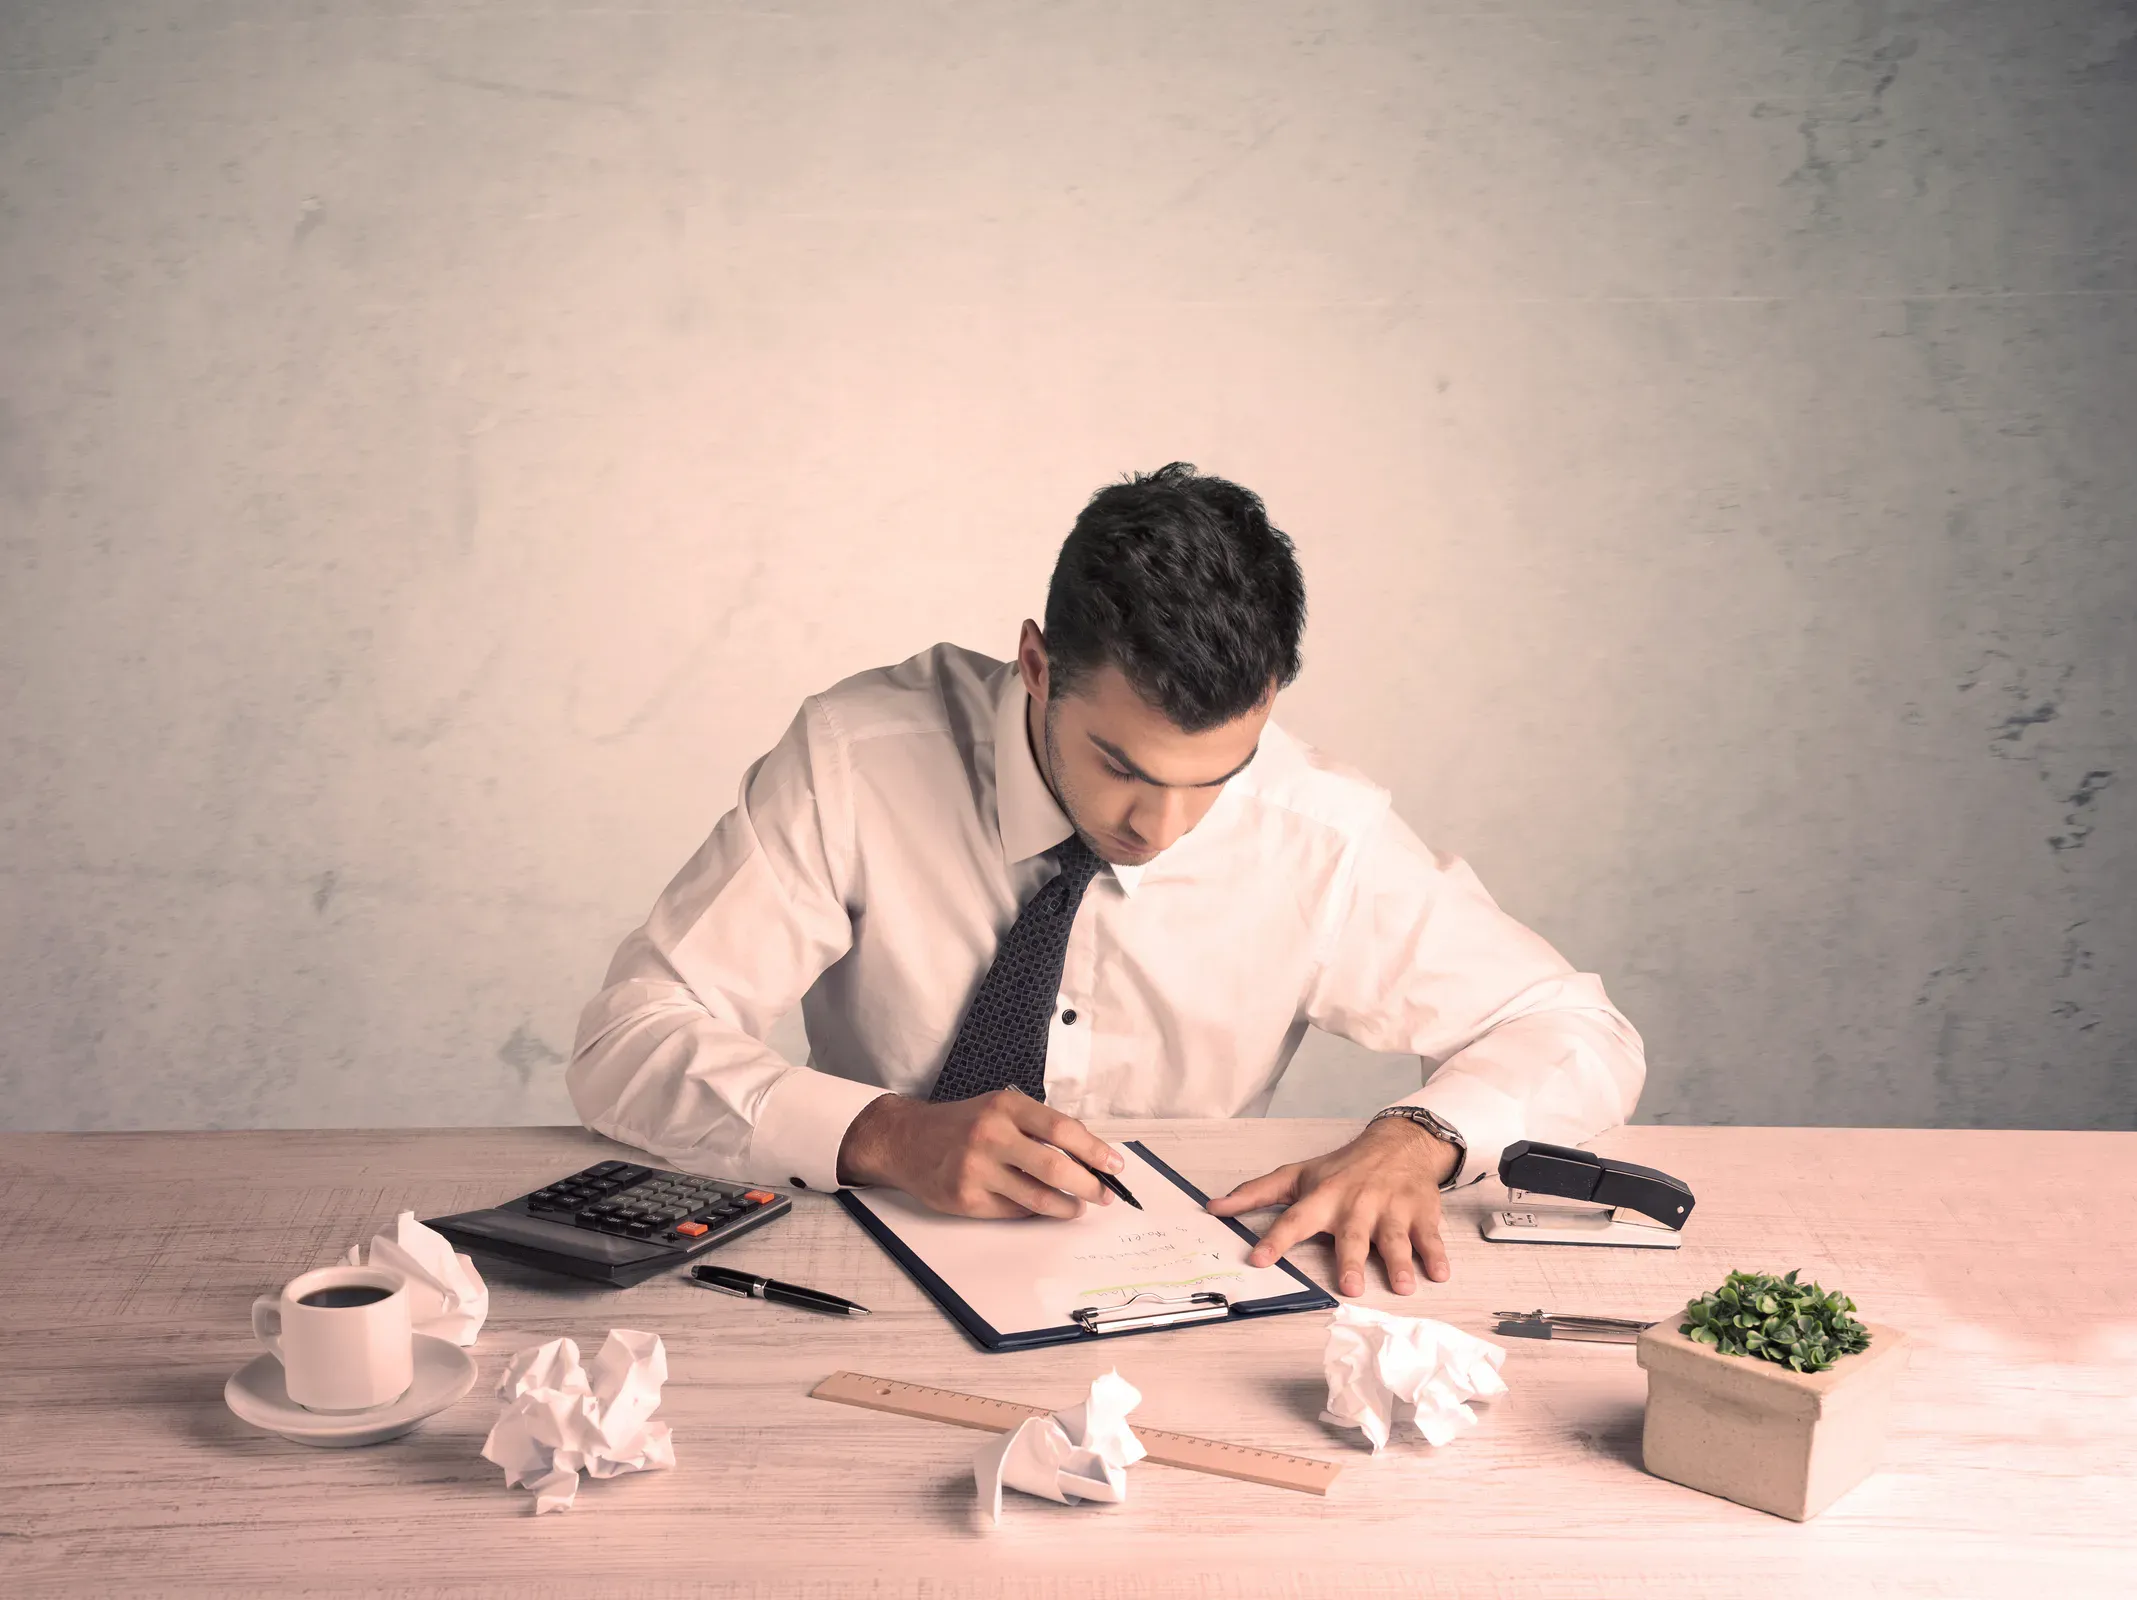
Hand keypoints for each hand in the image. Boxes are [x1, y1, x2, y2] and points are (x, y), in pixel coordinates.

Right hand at [835, 1088, 1124, 1219]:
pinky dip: (1033, 1211)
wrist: (905, 1140)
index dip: (1095, 1151)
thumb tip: (1088, 1155)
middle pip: (1056, 1167)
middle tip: (1104, 1194)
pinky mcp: (965, 1198)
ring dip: (1067, 1206)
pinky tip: (1040, 1207)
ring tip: (1078, 1206)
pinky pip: (1014, 1211)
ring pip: (1038, 1197)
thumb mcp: (999, 1109)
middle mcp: (991, 1136)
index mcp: (1005, 1107)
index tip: (1115, 1166)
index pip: (1063, 1130)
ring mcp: (976, 1169)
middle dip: (1089, 1185)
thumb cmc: (962, 1124)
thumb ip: (1038, 1127)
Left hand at [1206, 1117, 1457, 1296]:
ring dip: (1398, 1262)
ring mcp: (1391, 1208)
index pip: (1294, 1219)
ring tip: (1402, 1287)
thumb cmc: (1342, 1169)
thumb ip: (1255, 1194)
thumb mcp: (1297, 1176)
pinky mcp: (1421, 1213)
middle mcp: (1357, 1203)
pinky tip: (1438, 1273)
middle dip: (1351, 1259)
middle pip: (1352, 1234)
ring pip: (1394, 1238)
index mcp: (1323, 1197)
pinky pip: (1429, 1237)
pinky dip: (1436, 1254)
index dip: (1275, 1239)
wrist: (1398, 1144)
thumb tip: (1213, 1207)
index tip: (1258, 1259)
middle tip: (1350, 1287)